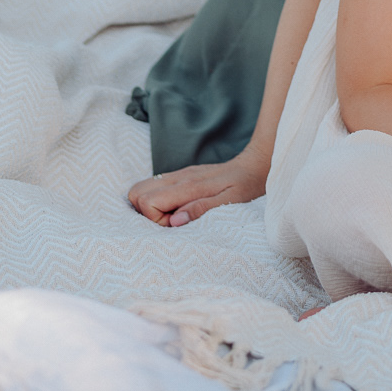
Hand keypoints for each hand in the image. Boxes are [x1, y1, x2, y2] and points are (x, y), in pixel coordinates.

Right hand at [127, 145, 267, 226]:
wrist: (255, 165)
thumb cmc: (244, 186)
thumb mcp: (228, 203)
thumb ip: (200, 210)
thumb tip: (174, 221)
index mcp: (188, 185)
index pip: (147, 201)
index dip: (155, 219)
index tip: (175, 224)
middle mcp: (179, 177)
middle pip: (136, 192)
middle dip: (144, 213)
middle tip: (169, 222)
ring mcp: (179, 175)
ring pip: (143, 188)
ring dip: (150, 207)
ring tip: (173, 216)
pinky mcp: (182, 176)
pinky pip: (156, 187)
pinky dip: (158, 201)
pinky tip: (177, 209)